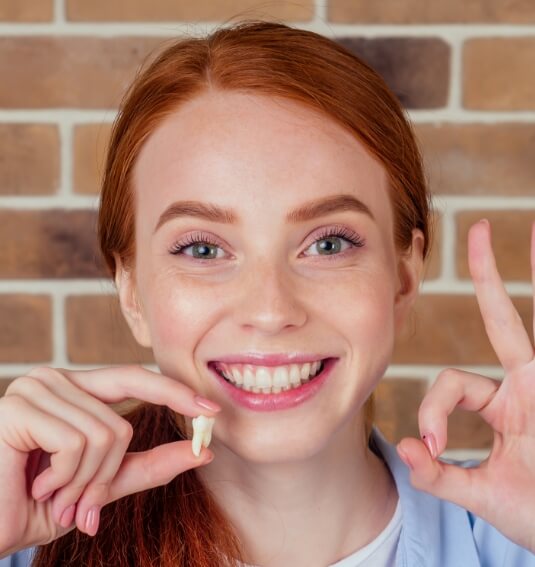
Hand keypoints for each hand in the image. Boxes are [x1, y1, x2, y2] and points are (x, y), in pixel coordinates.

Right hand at [0, 365, 219, 556]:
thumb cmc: (36, 505)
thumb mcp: (101, 485)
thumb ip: (148, 465)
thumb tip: (202, 451)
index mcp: (74, 389)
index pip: (134, 378)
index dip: (173, 392)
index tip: (211, 410)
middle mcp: (54, 379)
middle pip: (122, 423)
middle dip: (106, 476)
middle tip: (81, 505)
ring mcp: (35, 389)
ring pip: (104, 435)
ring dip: (83, 484)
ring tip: (52, 495)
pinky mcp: (19, 408)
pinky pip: (77, 443)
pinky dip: (66, 478)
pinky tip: (36, 485)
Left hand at [397, 219, 534, 552]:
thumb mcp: (481, 494)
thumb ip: (441, 475)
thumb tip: (407, 448)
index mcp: (503, 403)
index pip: (454, 381)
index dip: (433, 408)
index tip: (432, 446)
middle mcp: (528, 385)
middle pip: (505, 318)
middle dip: (489, 275)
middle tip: (478, 228)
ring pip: (532, 323)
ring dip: (532, 276)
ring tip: (531, 232)